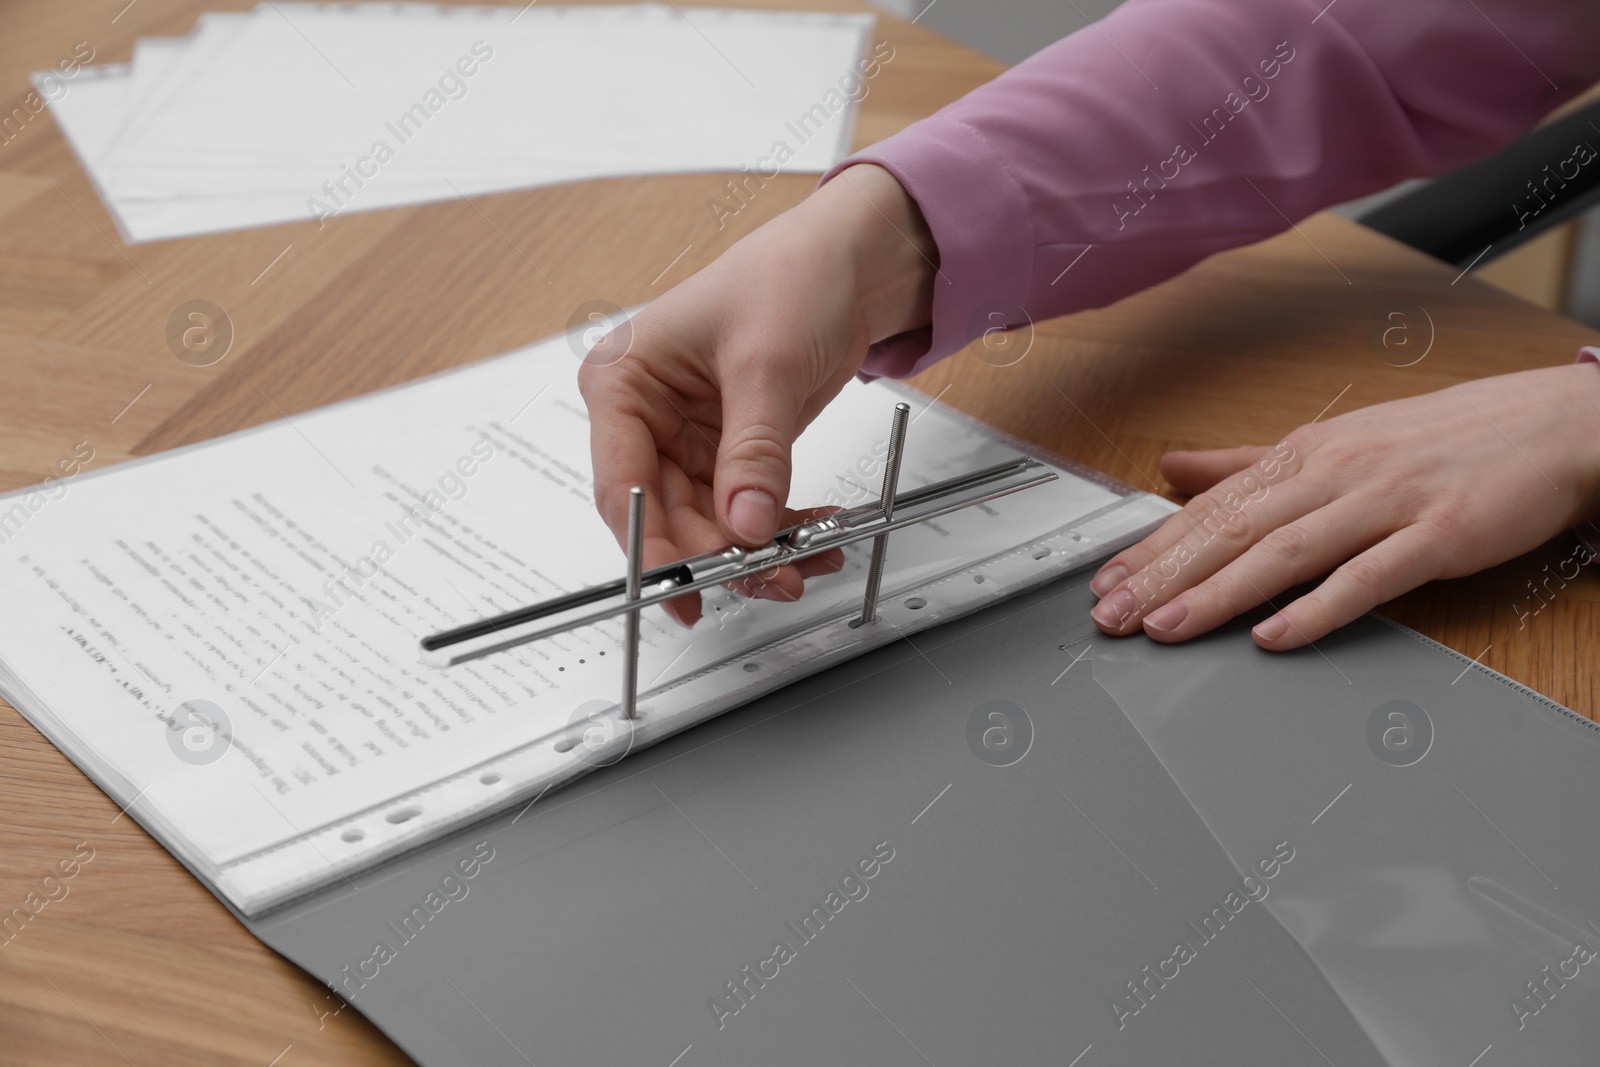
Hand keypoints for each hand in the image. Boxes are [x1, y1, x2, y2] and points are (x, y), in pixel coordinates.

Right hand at [578, 164, 936, 625]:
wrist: (848, 263)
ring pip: (708, 524)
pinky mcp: (729, 454)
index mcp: (623, 380)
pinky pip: (745, 510)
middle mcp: (645, 417)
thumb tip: (744, 522)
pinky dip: (781, 529)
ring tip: (806, 562)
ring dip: (757, 551)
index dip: (649, 546)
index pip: (622, 483)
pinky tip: (816, 535)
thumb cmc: (788, 277)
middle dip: (720, 554)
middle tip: (771, 577)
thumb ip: (754, 452)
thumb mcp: (765, 365)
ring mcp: (687, 440)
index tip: (682, 588)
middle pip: (668, 516)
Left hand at [1087, 363, 1599, 648]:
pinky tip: (1274, 635)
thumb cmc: (1442, 439)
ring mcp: (1388, 502)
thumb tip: (1173, 466)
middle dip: (1166, 575)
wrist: (1554, 425)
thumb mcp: (1335, 440)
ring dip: (1220, 593)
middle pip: (1235, 529)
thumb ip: (1248, 462)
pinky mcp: (1440, 534)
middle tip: (1114, 615)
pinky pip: (1369, 576)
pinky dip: (1319, 607)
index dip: (1154, 546)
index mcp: (1307, 453)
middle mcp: (1337, 472)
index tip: (1105, 582)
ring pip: (1286, 552)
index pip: (1213, 506)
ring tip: (1168, 627)